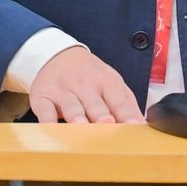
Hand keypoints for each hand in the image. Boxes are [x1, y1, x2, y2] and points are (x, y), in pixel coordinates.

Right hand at [29, 47, 144, 123]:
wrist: (57, 55)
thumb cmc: (89, 76)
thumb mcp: (111, 83)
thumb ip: (127, 104)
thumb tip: (143, 126)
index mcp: (106, 82)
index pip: (118, 100)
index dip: (126, 114)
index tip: (134, 126)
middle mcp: (85, 85)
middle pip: (95, 104)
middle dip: (101, 115)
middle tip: (108, 126)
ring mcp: (63, 91)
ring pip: (71, 106)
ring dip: (77, 117)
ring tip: (82, 127)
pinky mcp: (43, 98)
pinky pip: (44, 111)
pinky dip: (47, 121)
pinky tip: (50, 130)